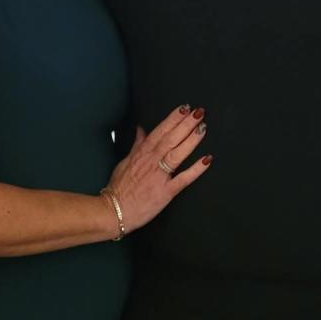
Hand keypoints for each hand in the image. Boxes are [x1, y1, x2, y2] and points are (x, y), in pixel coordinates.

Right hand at [107, 106, 210, 233]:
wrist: (114, 211)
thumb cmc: (119, 187)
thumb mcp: (126, 161)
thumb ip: (137, 145)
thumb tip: (141, 129)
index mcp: (142, 153)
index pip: (160, 131)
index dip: (173, 118)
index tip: (184, 108)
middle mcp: (151, 161)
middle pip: (171, 138)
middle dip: (186, 124)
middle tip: (199, 112)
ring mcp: (159, 176)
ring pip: (177, 154)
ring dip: (191, 140)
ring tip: (202, 128)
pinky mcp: (166, 192)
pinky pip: (183, 179)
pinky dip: (195, 169)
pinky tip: (206, 160)